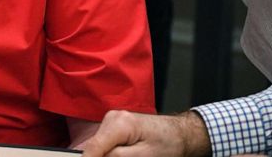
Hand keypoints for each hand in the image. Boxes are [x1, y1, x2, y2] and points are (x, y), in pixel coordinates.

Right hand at [80, 110, 210, 156]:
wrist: (179, 134)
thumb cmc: (168, 144)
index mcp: (119, 123)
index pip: (92, 148)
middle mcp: (112, 118)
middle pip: (94, 148)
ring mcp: (112, 120)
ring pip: (98, 147)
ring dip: (105, 155)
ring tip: (130, 155)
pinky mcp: (114, 126)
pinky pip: (104, 144)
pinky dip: (109, 152)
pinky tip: (122, 154)